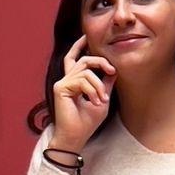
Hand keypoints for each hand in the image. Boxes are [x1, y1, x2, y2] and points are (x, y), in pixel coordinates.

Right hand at [49, 35, 116, 152]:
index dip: (79, 46)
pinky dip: (92, 91)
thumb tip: (113, 71)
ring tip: (102, 100)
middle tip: (112, 71)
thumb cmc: (87, 122)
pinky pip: (81, 81)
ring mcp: (62, 83)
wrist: (76, 136)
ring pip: (85, 71)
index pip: (75, 59)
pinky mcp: (60, 88)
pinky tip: (95, 102)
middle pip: (83, 60)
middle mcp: (66, 80)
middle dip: (100, 62)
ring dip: (99, 85)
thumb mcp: (102, 99)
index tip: (87, 38)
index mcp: (74, 81)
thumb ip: (105, 84)